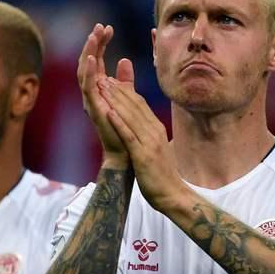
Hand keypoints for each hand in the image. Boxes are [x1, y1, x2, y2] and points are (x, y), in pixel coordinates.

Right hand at [78, 24, 133, 168]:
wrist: (127, 152)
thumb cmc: (127, 127)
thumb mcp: (128, 97)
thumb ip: (125, 80)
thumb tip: (125, 59)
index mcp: (100, 88)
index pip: (97, 60)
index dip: (100, 43)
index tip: (107, 27)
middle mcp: (92, 92)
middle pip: (88, 62)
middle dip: (92, 43)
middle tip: (99, 26)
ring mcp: (91, 100)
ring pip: (84, 71)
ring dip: (88, 53)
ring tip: (93, 36)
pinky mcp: (93, 108)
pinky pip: (87, 87)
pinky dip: (88, 72)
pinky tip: (91, 58)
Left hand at [99, 77, 185, 211]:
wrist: (171, 194)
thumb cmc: (162, 174)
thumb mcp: (156, 148)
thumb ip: (149, 134)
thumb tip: (142, 125)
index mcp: (156, 129)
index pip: (140, 105)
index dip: (125, 92)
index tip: (112, 81)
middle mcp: (154, 132)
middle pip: (135, 107)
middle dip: (118, 92)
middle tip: (103, 79)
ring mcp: (149, 143)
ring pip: (131, 117)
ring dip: (116, 101)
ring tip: (103, 89)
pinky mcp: (143, 156)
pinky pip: (129, 136)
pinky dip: (119, 123)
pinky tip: (109, 112)